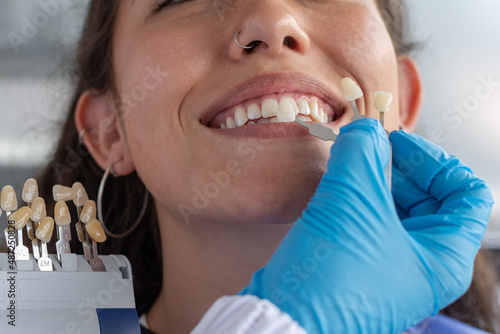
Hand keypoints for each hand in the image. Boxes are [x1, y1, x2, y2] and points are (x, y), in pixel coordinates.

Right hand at [238, 118, 492, 332]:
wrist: (285, 319)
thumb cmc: (330, 280)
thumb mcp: (351, 203)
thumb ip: (362, 153)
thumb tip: (365, 129)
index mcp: (442, 257)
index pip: (467, 193)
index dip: (434, 159)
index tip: (397, 144)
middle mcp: (421, 264)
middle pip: (429, 197)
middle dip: (396, 167)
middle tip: (364, 150)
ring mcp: (390, 265)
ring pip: (394, 208)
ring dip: (372, 180)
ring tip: (344, 168)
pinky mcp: (361, 265)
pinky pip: (369, 221)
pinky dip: (355, 199)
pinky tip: (333, 190)